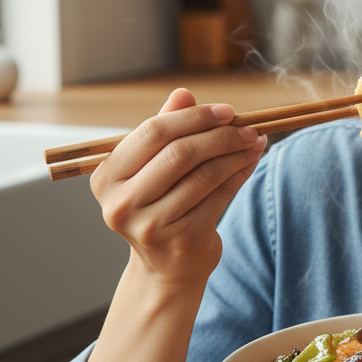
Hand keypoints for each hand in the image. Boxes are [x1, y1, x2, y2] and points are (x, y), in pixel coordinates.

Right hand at [90, 88, 266, 286]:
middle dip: (220, 135)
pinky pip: (219, 195)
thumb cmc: (160, 207)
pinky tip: (250, 162)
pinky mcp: (182, 239)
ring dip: (236, 154)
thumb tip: (183, 94)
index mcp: (107, 177)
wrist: (166, 267)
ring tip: (255, 142)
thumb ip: (164, 131)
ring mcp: (150, 225)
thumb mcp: (152, 169)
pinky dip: (239, 174)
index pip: (152, 132)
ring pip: (204, 174)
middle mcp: (122, 203)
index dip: (194, 117)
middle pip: (179, 153)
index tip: (226, 110)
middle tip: (247, 128)